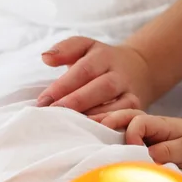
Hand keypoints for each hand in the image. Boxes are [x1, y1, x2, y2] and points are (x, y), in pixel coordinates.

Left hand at [37, 37, 156, 115]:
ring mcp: (130, 91)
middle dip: (78, 101)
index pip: (84, 69)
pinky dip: (111, 124)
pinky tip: (92, 133)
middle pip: (103, 87)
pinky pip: (127, 117)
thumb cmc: (99, 62)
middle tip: (55, 113)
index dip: (63, 85)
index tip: (43, 101)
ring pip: (118, 104)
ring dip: (94, 116)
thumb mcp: (85, 48)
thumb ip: (65, 49)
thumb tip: (46, 57)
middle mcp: (119, 74)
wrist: (138, 67)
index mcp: (104, 56)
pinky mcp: (137, 107)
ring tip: (72, 126)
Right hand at [93, 109, 181, 169]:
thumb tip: (146, 155)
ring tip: (82, 125)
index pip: (139, 123)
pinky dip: (103, 127)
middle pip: (122, 115)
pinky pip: (116, 128)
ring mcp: (139, 126)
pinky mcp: (135, 134)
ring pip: (116, 119)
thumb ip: (167, 151)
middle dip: (106, 120)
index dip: (133, 135)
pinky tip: (89, 129)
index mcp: (158, 123)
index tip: (134, 148)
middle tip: (89, 127)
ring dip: (100, 122)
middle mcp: (145, 121)